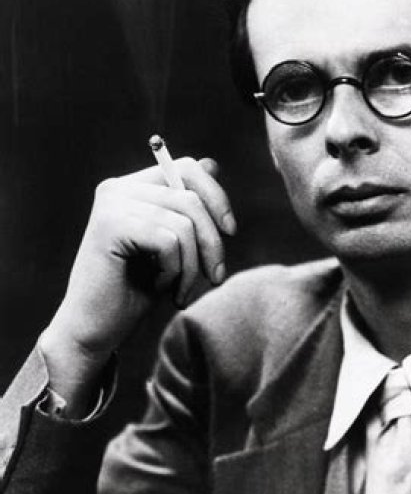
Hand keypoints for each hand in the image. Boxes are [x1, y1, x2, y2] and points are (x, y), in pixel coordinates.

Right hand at [40, 157, 235, 409]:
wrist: (97, 329)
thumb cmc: (137, 289)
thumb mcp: (175, 245)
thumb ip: (189, 207)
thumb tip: (213, 163)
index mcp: (135, 186)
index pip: (190, 168)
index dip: (217, 197)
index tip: (230, 231)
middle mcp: (119, 188)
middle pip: (191, 197)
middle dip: (212, 241)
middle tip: (215, 277)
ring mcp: (112, 204)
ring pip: (184, 223)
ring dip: (193, 266)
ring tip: (181, 291)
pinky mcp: (109, 226)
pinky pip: (168, 241)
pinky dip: (174, 271)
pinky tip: (159, 287)